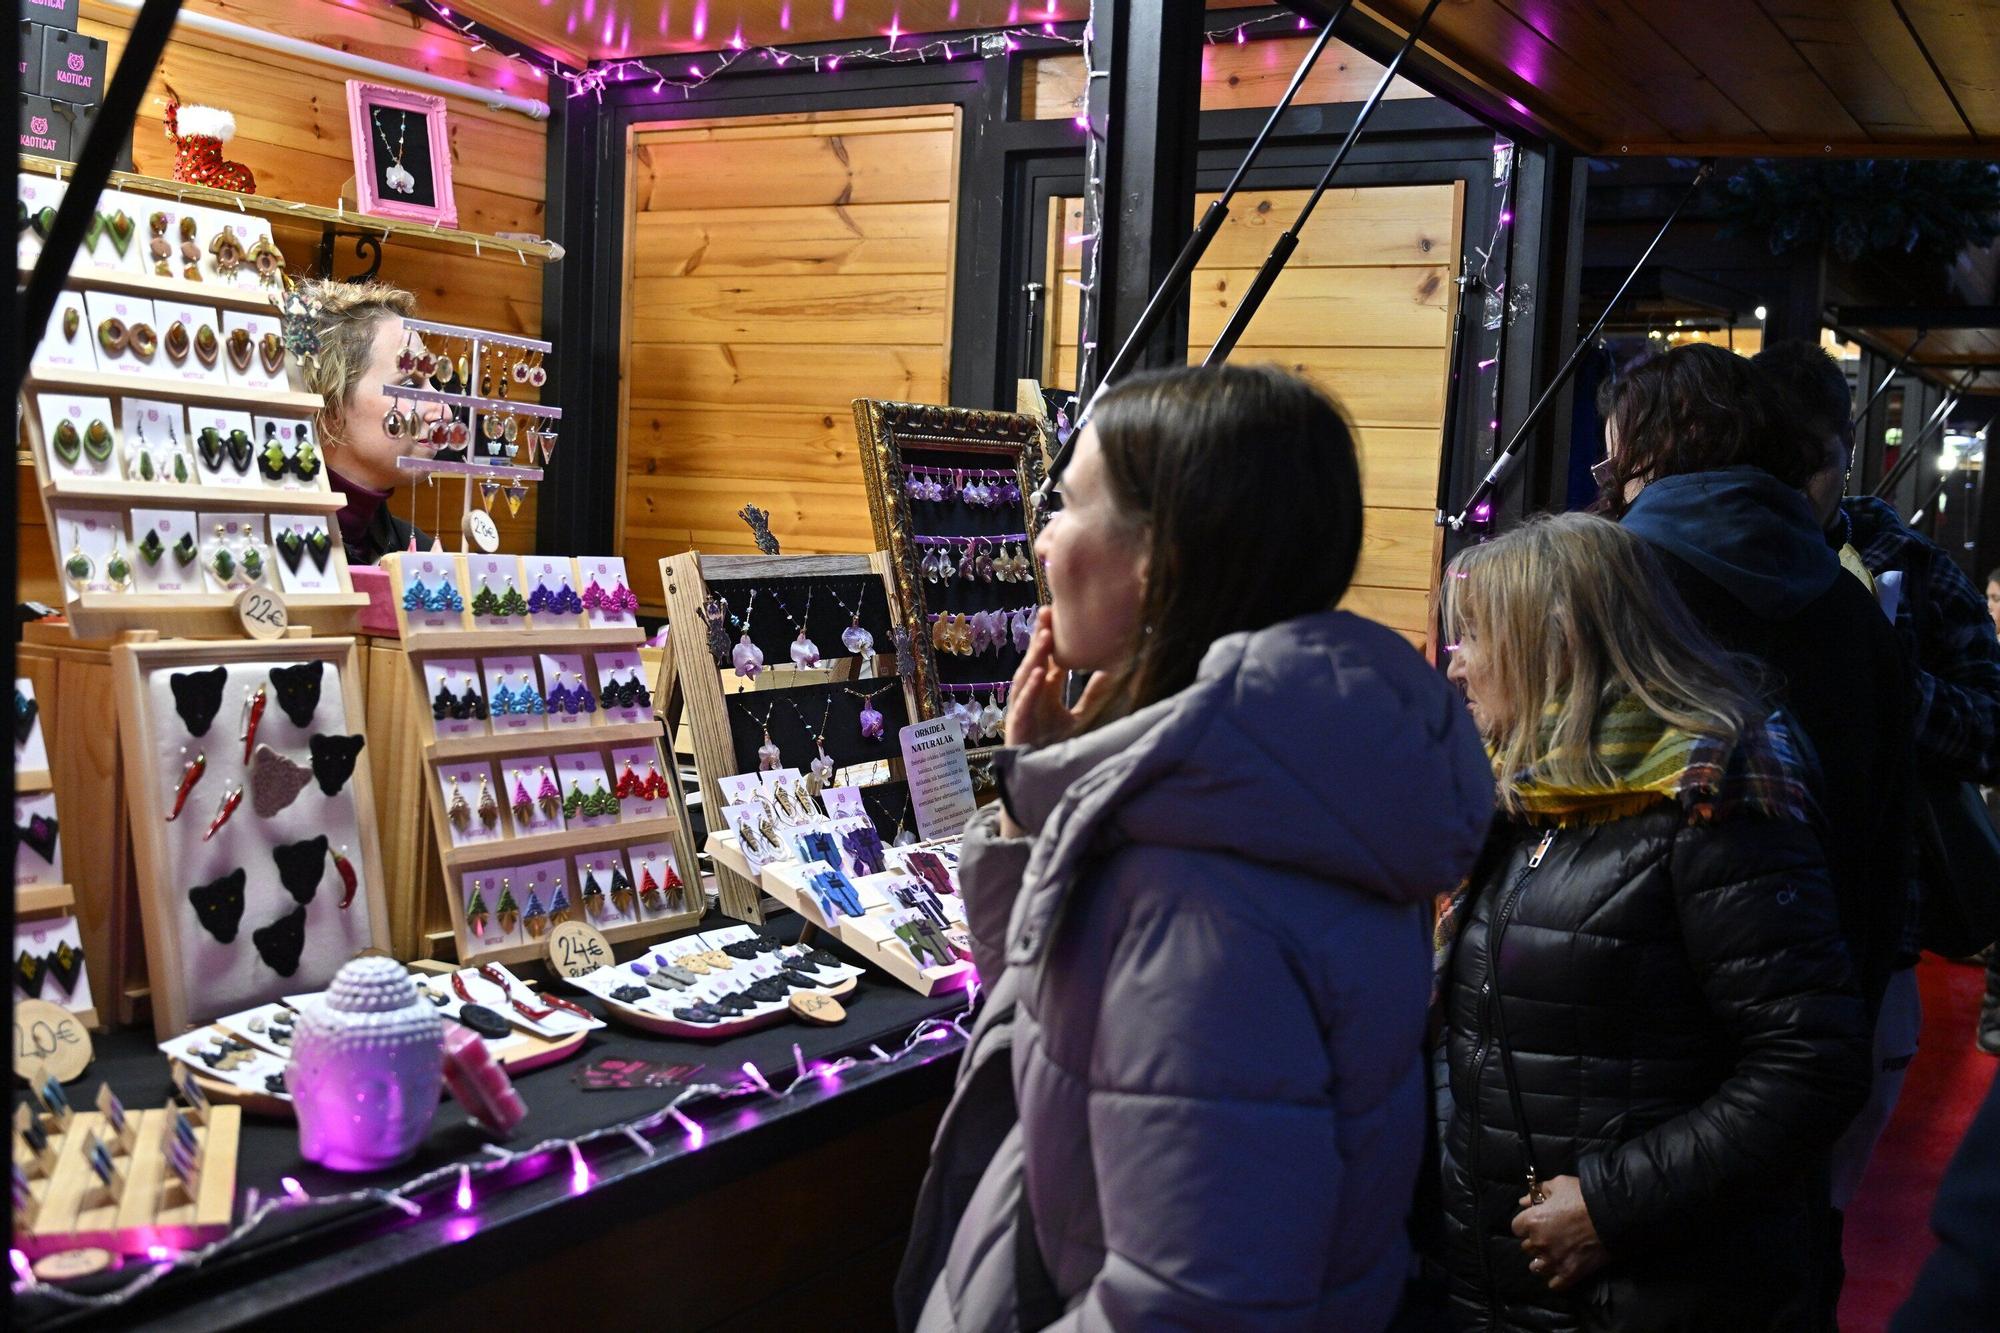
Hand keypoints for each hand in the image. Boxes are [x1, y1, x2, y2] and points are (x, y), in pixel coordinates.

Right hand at [1003, 608, 1111, 751]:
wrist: (1042, 779)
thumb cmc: (1057, 748)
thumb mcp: (1081, 718)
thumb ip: (1094, 696)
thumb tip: (1111, 671)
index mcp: (1045, 693)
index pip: (1048, 660)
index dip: (1051, 640)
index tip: (1057, 616)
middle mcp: (1032, 696)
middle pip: (1034, 662)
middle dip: (1039, 638)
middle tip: (1046, 612)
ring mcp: (1022, 709)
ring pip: (1026, 678)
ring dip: (1035, 657)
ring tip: (1044, 636)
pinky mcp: (1018, 725)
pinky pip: (1024, 704)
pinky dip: (1031, 689)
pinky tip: (1039, 673)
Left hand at [1512, 1176, 1606, 1291]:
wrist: (1612, 1215)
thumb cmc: (1583, 1197)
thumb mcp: (1559, 1184)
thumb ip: (1539, 1191)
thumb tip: (1524, 1201)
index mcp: (1533, 1221)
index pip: (1516, 1228)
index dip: (1525, 1224)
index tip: (1535, 1222)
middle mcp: (1539, 1243)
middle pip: (1527, 1247)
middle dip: (1535, 1242)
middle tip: (1548, 1237)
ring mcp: (1554, 1260)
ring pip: (1537, 1267)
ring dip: (1542, 1262)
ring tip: (1551, 1256)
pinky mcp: (1570, 1273)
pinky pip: (1554, 1284)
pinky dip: (1556, 1280)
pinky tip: (1560, 1272)